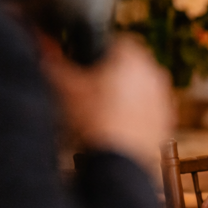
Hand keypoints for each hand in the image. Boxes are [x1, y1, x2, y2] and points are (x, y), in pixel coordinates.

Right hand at [42, 36, 172, 166]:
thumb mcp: (65, 89)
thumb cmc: (94, 123)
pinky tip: (115, 130)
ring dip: (125, 96)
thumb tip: (40, 43)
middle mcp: (155, 74)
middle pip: (130, 66)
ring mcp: (165, 99)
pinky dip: (135, 117)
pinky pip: (149, 112)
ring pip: (141, 90)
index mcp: (133, 58)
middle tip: (89, 91)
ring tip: (100, 114)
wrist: (122, 165)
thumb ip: (51, 61)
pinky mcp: (167, 123)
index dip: (98, 53)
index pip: (116, 42)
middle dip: (113, 74)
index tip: (86, 65)